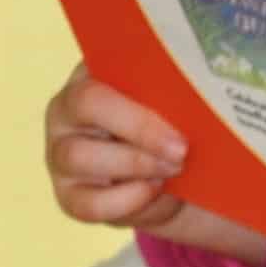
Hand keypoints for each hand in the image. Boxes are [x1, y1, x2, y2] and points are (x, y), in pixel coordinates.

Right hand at [42, 64, 265, 260]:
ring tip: (172, 169)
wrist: (171, 182)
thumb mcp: (173, 105)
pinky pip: (88, 203)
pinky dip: (126, 200)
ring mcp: (60, 154)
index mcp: (91, 72)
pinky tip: (153, 191)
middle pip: (88, 104)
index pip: (102, 63)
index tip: (181, 106)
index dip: (137, 88)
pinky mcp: (68, 197)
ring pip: (79, 154)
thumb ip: (175, 90)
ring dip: (134, 164)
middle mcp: (66, 109)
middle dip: (139, 128)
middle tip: (182, 149)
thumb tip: (205, 85)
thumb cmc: (170, 129)